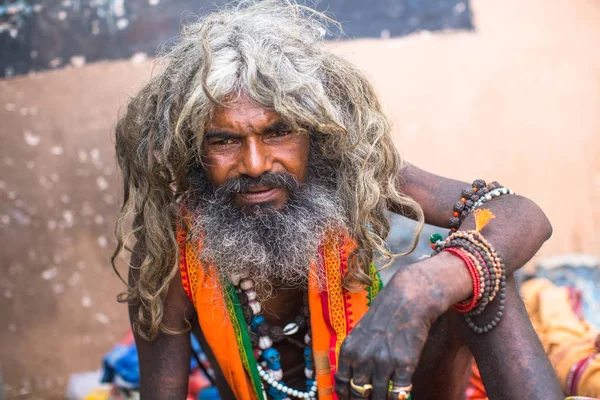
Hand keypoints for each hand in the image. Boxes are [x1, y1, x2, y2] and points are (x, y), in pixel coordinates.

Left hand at [335, 253, 469, 398]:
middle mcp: (363, 358)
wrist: (408, 300)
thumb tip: (351, 378)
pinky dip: (398, 398)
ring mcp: (383, 362)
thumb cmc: (384, 314)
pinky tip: (399, 397)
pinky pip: (398, 393)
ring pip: (379, 397)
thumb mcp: (360, 333)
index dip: (345, 397)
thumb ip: (355, 354)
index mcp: (349, 350)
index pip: (341, 384)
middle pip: (358, 394)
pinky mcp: (404, 365)